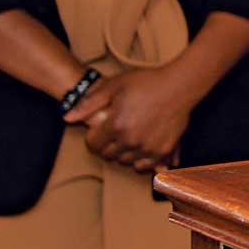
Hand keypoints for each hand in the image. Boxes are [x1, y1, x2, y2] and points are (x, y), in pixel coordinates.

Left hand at [65, 68, 194, 171]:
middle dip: (106, 146)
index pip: (93, 144)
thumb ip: (89, 103)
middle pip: (108, 155)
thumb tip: (67, 118)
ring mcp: (147, 147)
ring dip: (122, 153)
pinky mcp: (163, 150)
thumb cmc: (147, 82)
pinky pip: (144, 166)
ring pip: (125, 162)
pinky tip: (140, 149)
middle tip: (113, 133)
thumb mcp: (114, 86)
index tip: (98, 131)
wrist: (181, 85)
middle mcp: (130, 140)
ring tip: (127, 139)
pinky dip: (139, 161)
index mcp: (115, 125)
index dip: (92, 137)